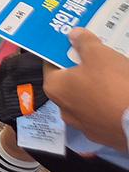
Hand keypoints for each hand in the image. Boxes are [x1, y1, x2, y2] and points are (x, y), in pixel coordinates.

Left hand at [44, 28, 128, 150]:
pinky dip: (108, 104)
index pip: (51, 64)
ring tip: (113, 75)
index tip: (74, 45)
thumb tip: (74, 35)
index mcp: (55, 88)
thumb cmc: (114, 86)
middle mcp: (64, 109)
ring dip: (96, 88)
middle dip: (82, 70)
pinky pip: (103, 114)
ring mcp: (84, 125)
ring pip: (87, 99)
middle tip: (97, 58)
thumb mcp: (99, 54)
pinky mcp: (103, 135)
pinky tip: (120, 94)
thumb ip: (84, 42)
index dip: (63, 52)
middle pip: (70, 82)